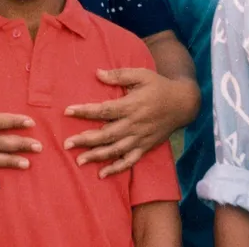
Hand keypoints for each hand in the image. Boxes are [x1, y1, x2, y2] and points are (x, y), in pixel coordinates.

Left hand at [63, 68, 198, 177]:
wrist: (183, 104)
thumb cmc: (159, 86)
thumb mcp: (141, 74)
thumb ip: (119, 75)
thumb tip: (97, 73)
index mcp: (132, 105)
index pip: (104, 110)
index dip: (86, 111)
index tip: (68, 111)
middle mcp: (134, 124)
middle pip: (106, 134)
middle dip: (85, 139)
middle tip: (66, 143)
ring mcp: (140, 138)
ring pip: (115, 150)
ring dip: (96, 156)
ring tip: (78, 161)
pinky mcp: (145, 147)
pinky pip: (130, 161)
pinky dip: (116, 169)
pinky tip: (102, 174)